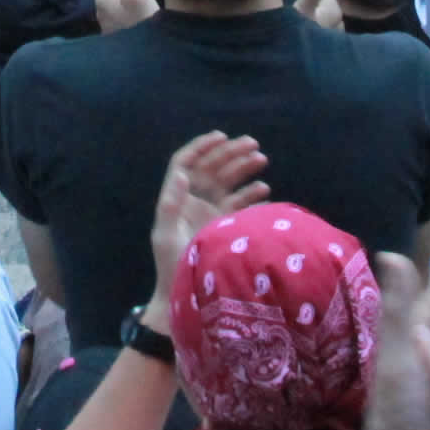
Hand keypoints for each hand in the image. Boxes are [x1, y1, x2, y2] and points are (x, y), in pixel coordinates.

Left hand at [145, 131, 269, 323]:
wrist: (184, 292)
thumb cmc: (170, 263)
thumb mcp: (165, 234)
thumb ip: (171, 204)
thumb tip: (180, 173)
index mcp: (177, 196)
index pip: (186, 163)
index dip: (201, 147)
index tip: (221, 136)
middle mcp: (193, 198)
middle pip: (212, 167)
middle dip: (230, 153)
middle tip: (253, 144)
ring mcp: (211, 210)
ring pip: (228, 181)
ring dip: (244, 168)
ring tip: (262, 159)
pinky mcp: (225, 223)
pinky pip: (240, 202)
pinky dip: (252, 194)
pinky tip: (264, 190)